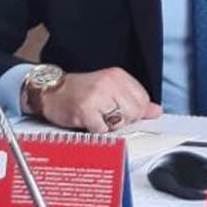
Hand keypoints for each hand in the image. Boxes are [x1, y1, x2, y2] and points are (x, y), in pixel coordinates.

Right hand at [35, 67, 162, 132]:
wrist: (50, 91)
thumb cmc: (79, 92)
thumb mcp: (110, 90)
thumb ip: (134, 100)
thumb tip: (156, 111)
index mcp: (118, 76)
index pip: (143, 100)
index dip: (134, 112)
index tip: (120, 112)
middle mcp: (109, 82)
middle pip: (134, 113)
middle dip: (122, 120)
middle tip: (105, 115)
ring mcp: (97, 96)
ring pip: (120, 123)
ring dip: (109, 126)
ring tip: (96, 117)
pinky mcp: (85, 110)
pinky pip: (102, 130)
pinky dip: (95, 131)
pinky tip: (87, 122)